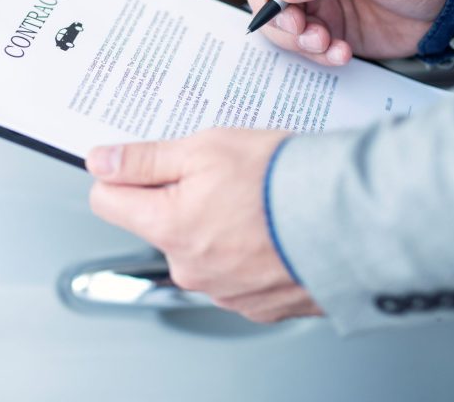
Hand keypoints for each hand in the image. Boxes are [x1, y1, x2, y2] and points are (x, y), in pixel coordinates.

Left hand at [87, 129, 322, 322]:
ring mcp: (222, 291)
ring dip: (213, 224)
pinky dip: (244, 249)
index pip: (106, 201)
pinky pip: (232, 270)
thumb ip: (144, 159)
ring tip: (253, 199)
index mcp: (167, 227)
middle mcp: (188, 267)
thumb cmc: (282, 180)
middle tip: (218, 174)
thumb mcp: (204, 149)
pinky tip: (270, 227)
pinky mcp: (256, 304)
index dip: (123, 175)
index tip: (145, 163)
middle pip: (155, 223)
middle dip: (175, 197)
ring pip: (196, 246)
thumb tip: (99, 162)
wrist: (353, 222)